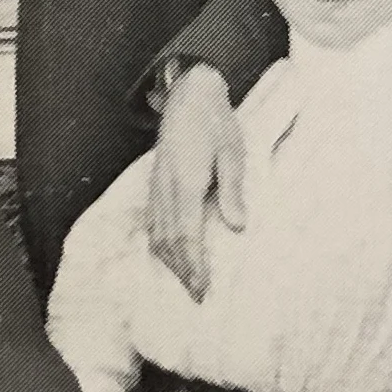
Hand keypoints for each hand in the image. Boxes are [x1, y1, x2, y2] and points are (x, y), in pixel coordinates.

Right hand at [146, 64, 244, 301]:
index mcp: (185, 183)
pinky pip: (153, 221)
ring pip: (157, 234)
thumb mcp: (232, 153)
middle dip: (182, 272)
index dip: (194, 267)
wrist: (189, 94)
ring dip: (170, 261)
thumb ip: (232, 191)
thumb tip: (238, 227)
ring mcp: (157, 186)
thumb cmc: (216, 122)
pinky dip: (159, 243)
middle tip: (197, 297)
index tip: (203, 290)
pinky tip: (169, 253)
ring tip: (186, 282)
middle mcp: (166, 189)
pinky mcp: (155, 182)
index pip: (187, 236)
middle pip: (169, 242)